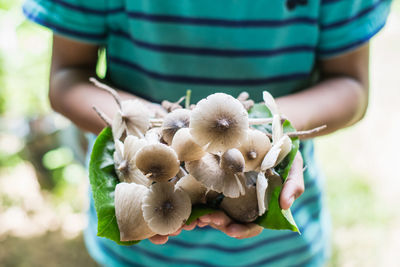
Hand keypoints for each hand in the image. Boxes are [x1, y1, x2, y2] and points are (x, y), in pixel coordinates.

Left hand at [149, 152, 303, 243]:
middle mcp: (243, 200)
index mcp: (260, 203)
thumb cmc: (281, 149)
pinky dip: (196, 199)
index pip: (251, 225)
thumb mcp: (292, 164)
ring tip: (196, 213)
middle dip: (218, 223)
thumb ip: (293, 184)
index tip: (230, 229)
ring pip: (214, 209)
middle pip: (230, 220)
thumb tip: (286, 206)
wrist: (266, 126)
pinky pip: (204, 192)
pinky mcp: (215, 177)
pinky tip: (190, 198)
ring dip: (204, 215)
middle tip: (208, 218)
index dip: (242, 230)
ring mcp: (228, 189)